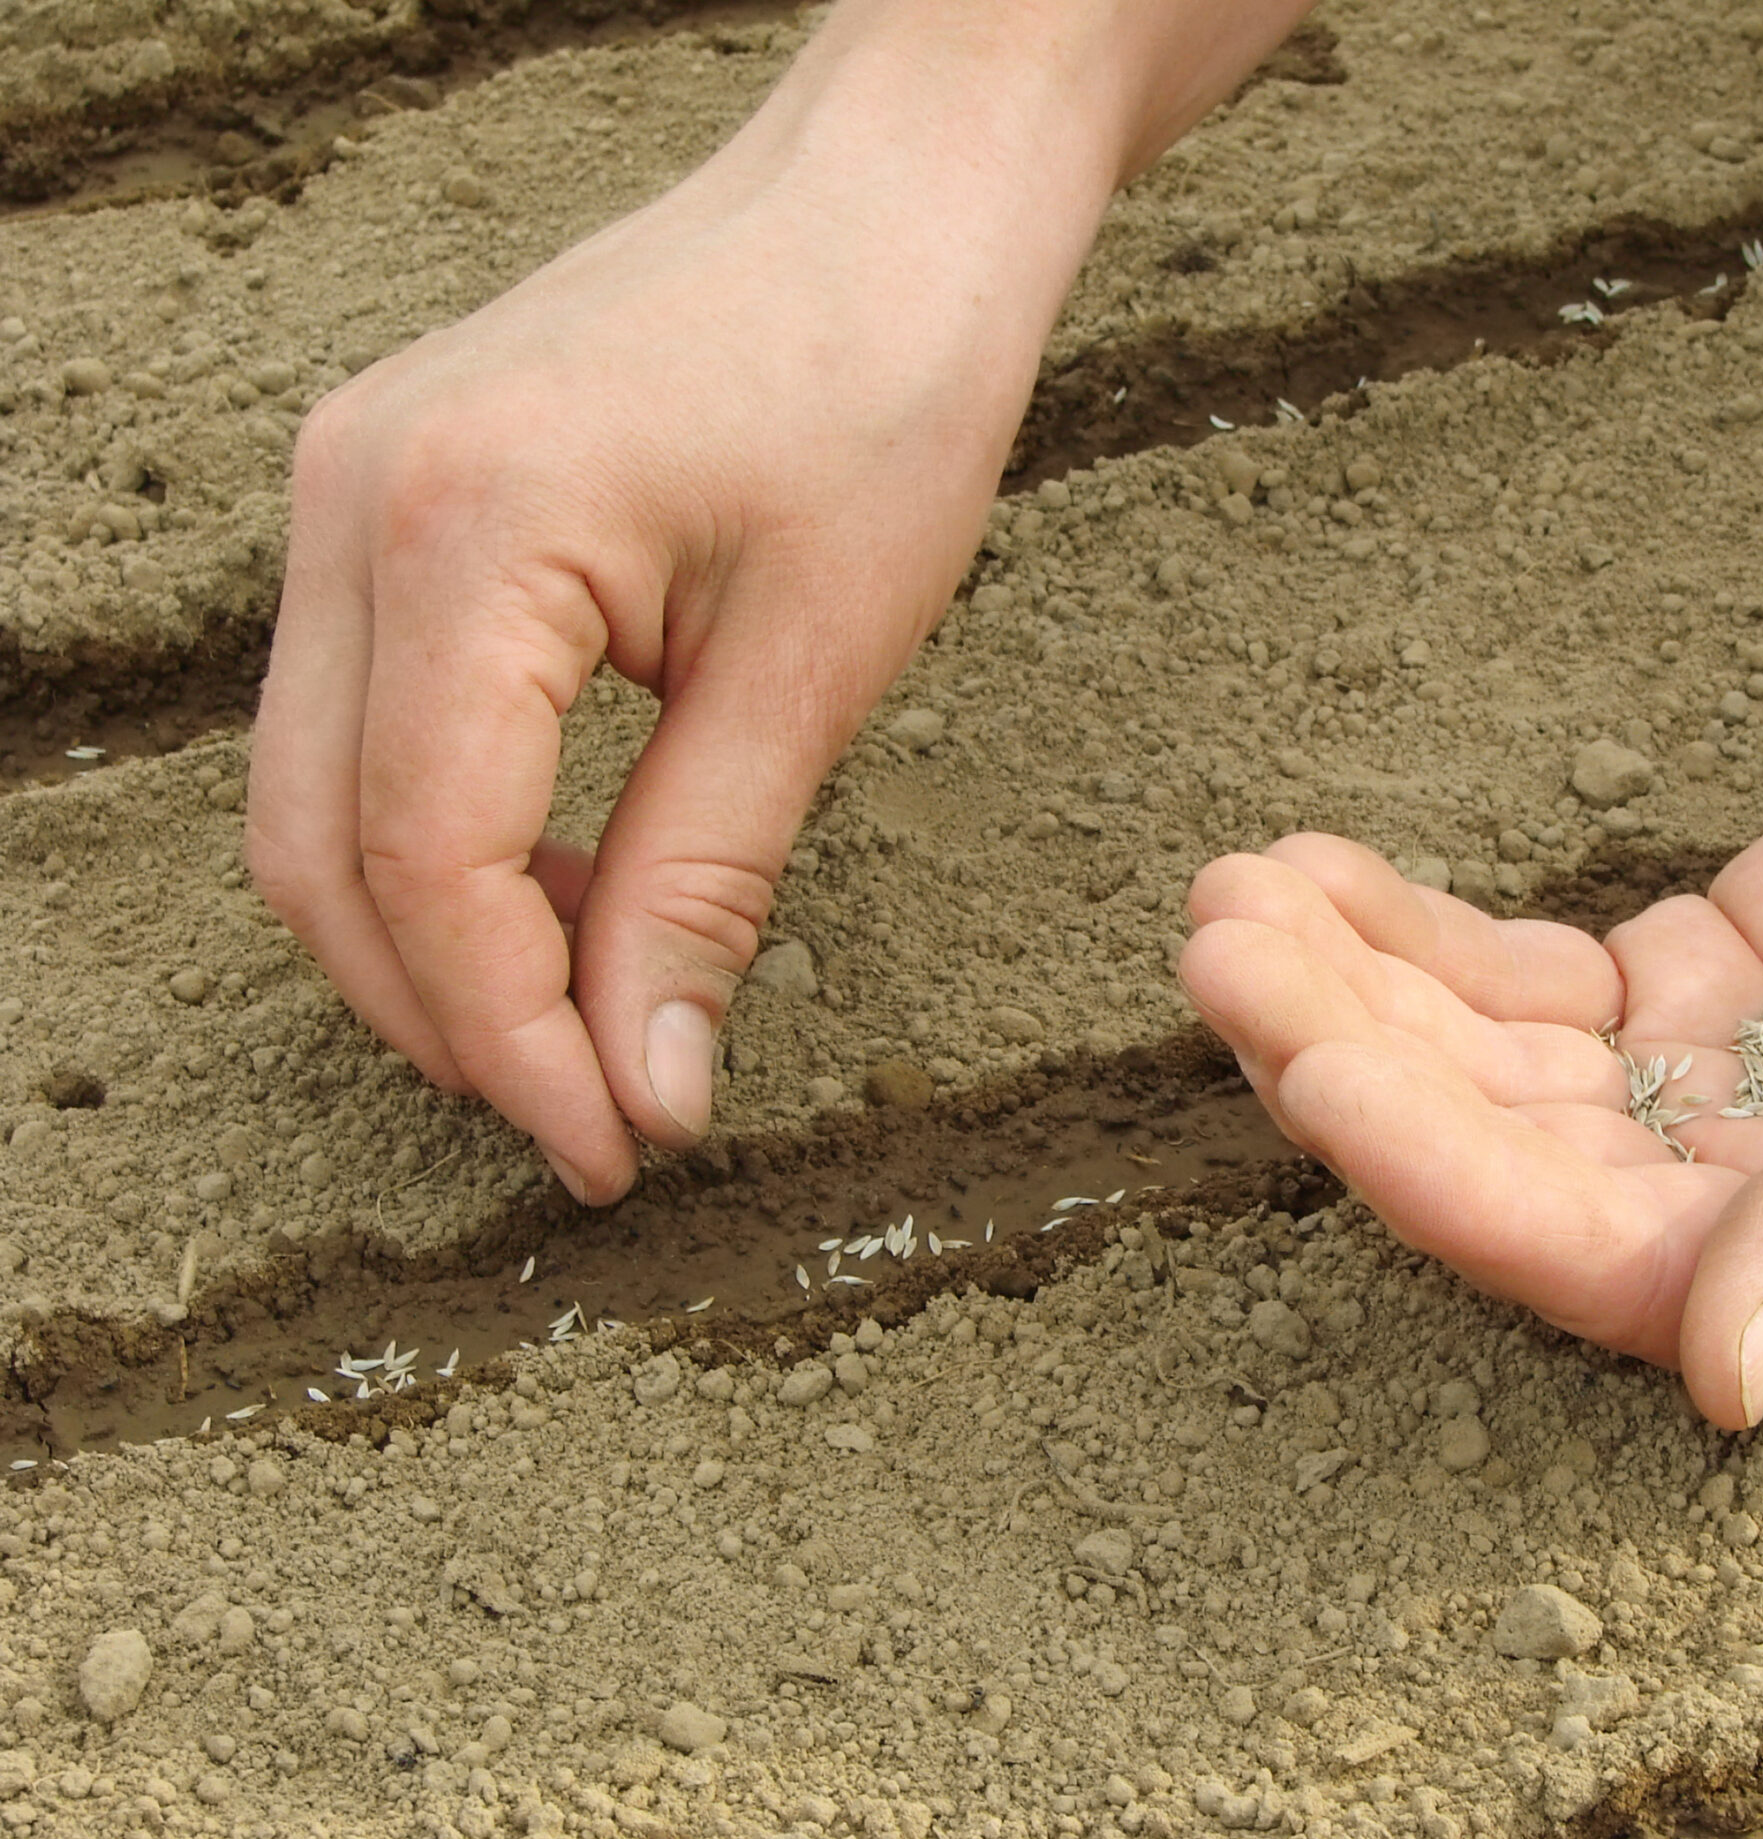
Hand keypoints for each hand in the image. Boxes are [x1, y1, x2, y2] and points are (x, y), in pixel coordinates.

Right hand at [246, 12, 1131, 1200]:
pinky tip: (580, 889)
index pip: (425, 868)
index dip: (512, 1042)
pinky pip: (362, 719)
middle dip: (450, 1016)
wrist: (887, 205)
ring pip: (316, 798)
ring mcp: (348, 489)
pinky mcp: (389, 498)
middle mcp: (353, 504)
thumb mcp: (812, 666)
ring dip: (438, 941)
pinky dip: (446, 841)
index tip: (615, 1150)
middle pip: (321, 852)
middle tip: (596, 1117)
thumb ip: (704, 887)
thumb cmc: (882, 384)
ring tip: (600, 1017)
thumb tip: (646, 1088)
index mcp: (458, 533)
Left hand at [1181, 626, 1762, 1427]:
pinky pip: (1528, 983)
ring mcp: (1716, 1097)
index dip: (1438, 1171)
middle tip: (1218, 949)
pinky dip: (1422, 938)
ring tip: (1230, 898)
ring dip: (1356, 990)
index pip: (1593, 1256)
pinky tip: (1320, 879)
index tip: (1311, 1068)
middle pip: (1506, 1157)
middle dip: (1353, 1058)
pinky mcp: (1700, 988)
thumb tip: (1726, 1382)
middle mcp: (1760, 1215)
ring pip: (1491, 1067)